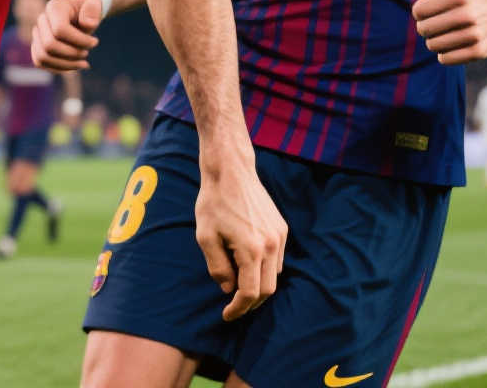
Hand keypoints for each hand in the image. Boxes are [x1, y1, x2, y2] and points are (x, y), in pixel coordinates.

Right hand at [32, 0, 104, 70]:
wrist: (80, 12)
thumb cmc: (88, 8)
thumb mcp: (95, 2)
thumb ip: (93, 8)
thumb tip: (88, 24)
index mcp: (54, 7)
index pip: (60, 30)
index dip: (79, 41)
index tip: (95, 42)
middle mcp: (42, 20)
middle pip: (49, 45)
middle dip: (71, 54)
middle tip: (87, 53)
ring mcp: (37, 34)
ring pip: (42, 57)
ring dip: (65, 64)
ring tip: (83, 63)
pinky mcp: (37, 46)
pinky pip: (40, 62)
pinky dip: (58, 68)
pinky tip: (75, 65)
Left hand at [193, 151, 287, 320]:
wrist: (231, 171)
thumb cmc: (213, 202)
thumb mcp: (205, 236)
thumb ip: (217, 267)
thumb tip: (227, 289)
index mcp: (251, 249)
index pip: (250, 293)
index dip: (238, 308)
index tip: (226, 315)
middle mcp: (271, 246)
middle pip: (267, 290)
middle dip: (250, 303)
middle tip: (233, 308)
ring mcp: (279, 237)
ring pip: (274, 276)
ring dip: (258, 287)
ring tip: (238, 288)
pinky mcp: (281, 229)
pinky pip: (277, 260)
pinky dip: (264, 271)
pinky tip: (248, 269)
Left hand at [402, 0, 486, 64]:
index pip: (417, 11)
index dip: (419, 10)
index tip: (431, 8)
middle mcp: (469, 15)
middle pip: (423, 29)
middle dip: (425, 26)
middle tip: (437, 21)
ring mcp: (475, 35)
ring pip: (432, 45)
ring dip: (434, 39)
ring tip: (446, 31)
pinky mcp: (479, 52)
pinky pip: (444, 59)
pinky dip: (444, 53)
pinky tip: (453, 42)